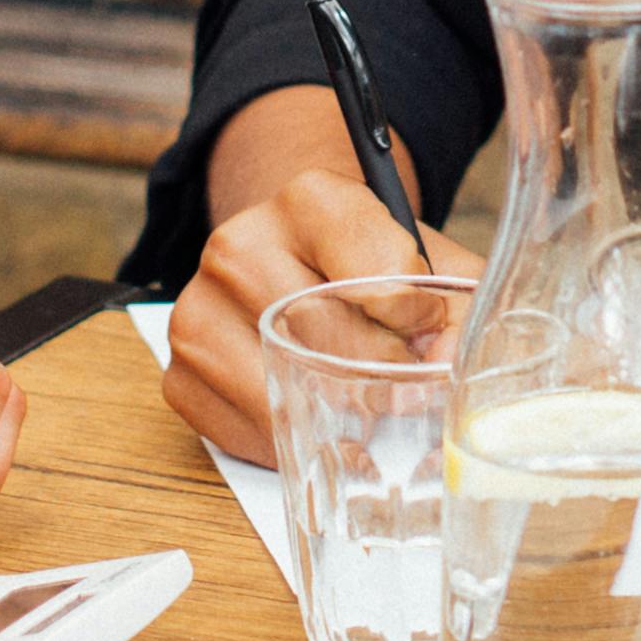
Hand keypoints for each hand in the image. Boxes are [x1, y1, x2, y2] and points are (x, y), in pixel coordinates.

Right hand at [164, 167, 483, 462]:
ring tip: (365, 402)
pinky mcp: (179, 373)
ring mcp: (198, 309)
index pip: (384, 278)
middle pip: (335, 345)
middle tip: (404, 382)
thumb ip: (461, 307)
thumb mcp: (428, 263)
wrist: (294, 258)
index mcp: (310, 200)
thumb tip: (448, 371)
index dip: (419, 317)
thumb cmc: (369, 267)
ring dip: (341, 419)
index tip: (423, 322)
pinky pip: (250, 433)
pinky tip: (315, 415)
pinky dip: (295, 440)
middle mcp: (239, 245)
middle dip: (386, 378)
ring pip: (291, 395)